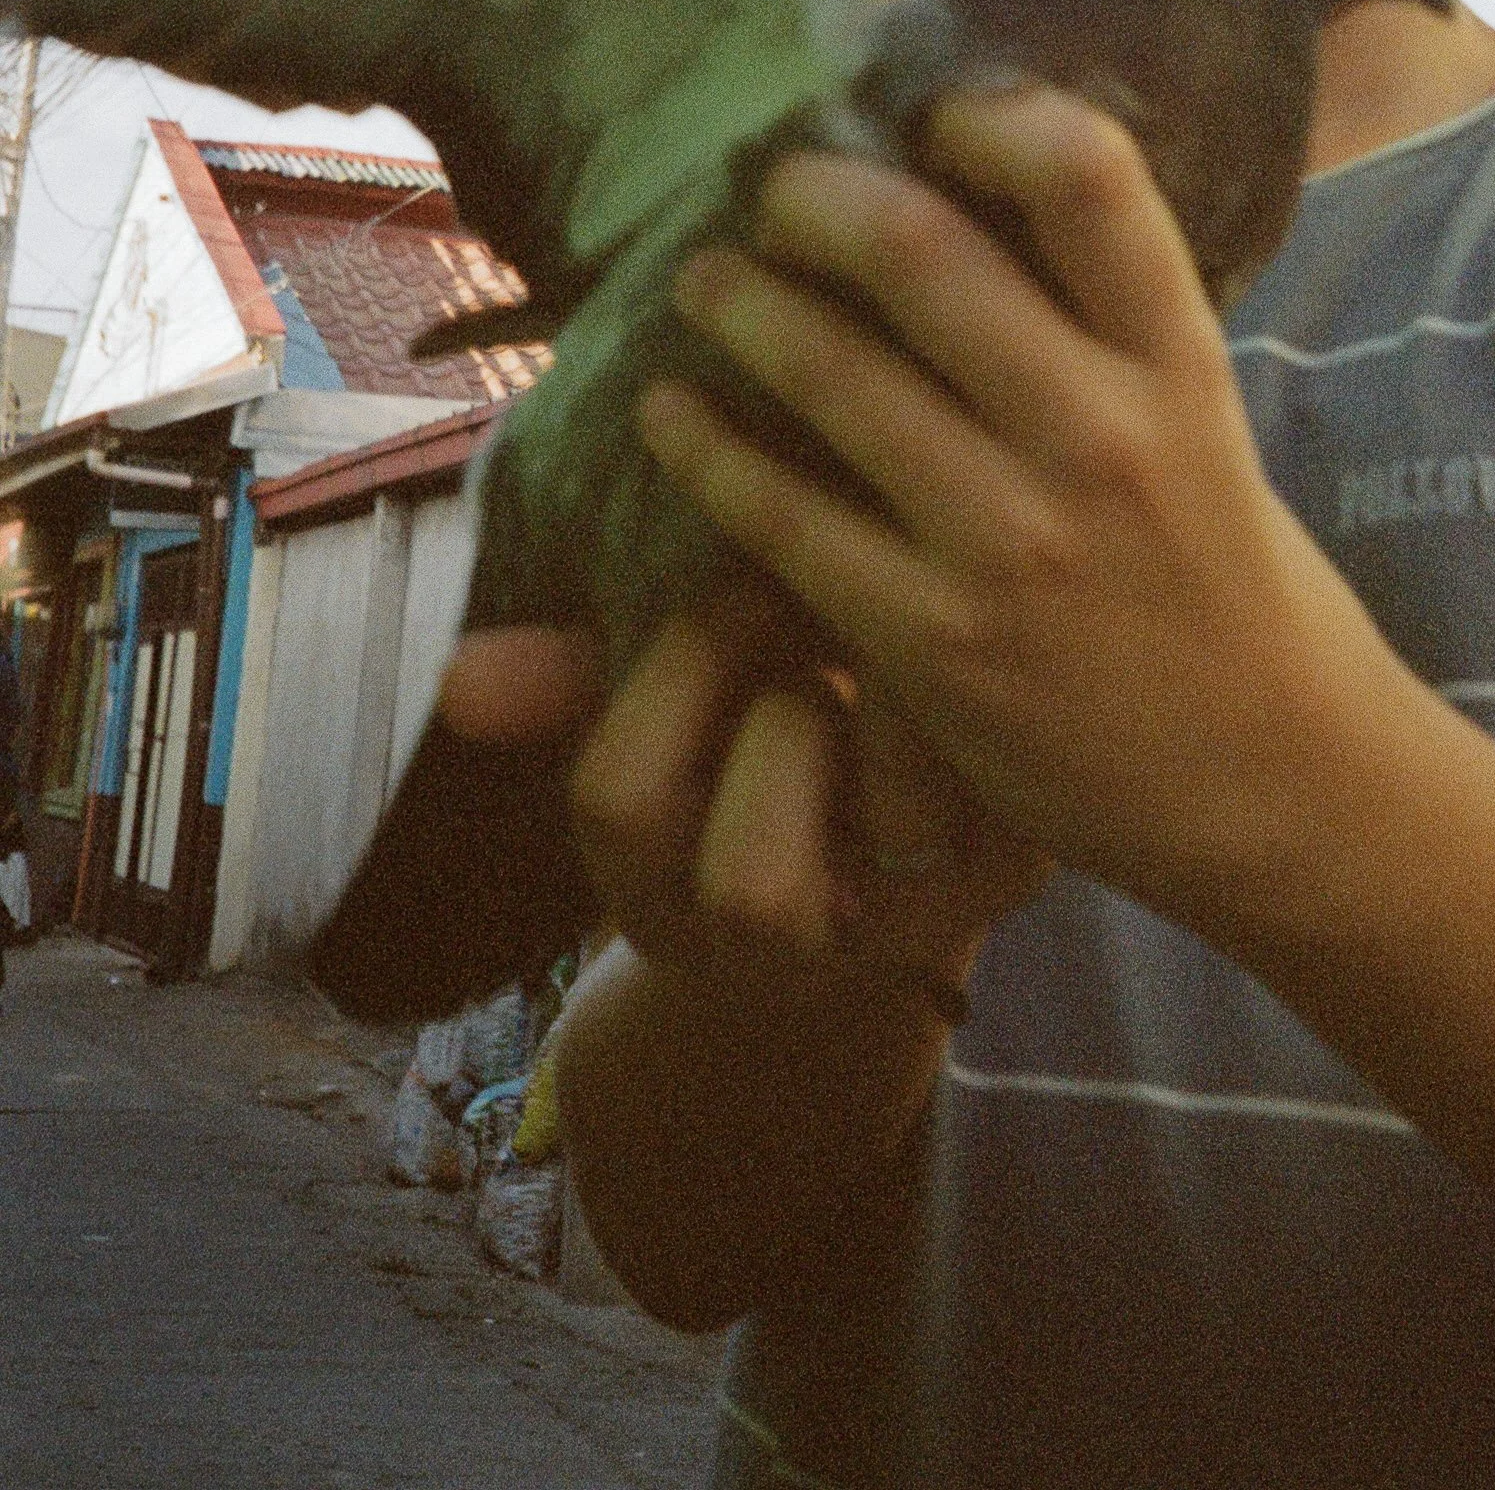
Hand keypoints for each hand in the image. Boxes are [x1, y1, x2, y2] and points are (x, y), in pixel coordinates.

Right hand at [437, 588, 1046, 998]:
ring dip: (894, 710)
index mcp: (659, 887)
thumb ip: (570, 679)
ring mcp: (897, 925)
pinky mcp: (1008, 875)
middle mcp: (777, 946)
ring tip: (903, 627)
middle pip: (747, 883)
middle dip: (783, 709)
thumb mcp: (661, 706)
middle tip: (817, 599)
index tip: (730, 573)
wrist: (904, 813)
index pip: (618, 800)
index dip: (676, 667)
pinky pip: (1000, 803)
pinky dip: (987, 698)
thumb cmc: (757, 724)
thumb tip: (461, 677)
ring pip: (890, 839)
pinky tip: (982, 620)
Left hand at [642, 83, 1399, 941]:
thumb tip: (966, 195)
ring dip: (741, 305)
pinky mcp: (933, 644)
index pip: (1088, 178)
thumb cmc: (1225, 574)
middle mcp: (1098, 436)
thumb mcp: (1200, 419)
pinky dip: (708, 450)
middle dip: (814, 199)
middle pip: (923, 252)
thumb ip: (1101, 323)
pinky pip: (783, 520)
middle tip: (771, 191)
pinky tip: (668, 416)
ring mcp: (1010, 542)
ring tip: (704, 284)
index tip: (930, 119)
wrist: (1270, 782)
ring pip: (831, 374)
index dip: (988, 116)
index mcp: (1178, 361)